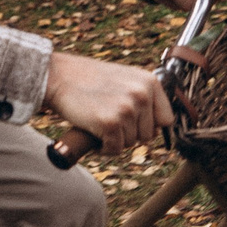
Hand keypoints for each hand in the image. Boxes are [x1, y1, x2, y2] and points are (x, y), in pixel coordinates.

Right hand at [44, 51, 174, 152]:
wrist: (60, 76)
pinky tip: (93, 132)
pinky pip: (115, 149)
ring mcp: (127, 108)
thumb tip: (158, 131)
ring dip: (114, 139)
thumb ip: (144, 97)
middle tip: (109, 119)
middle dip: (129, 133)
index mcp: (149, 82)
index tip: (133, 123)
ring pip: (131, 143)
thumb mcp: (126, 79)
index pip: (166, 119)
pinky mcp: (110, 123)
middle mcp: (142, 94)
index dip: (149, 125)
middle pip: (148, 135)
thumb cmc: (91, 80)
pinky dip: (103, 147)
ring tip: (99, 122)